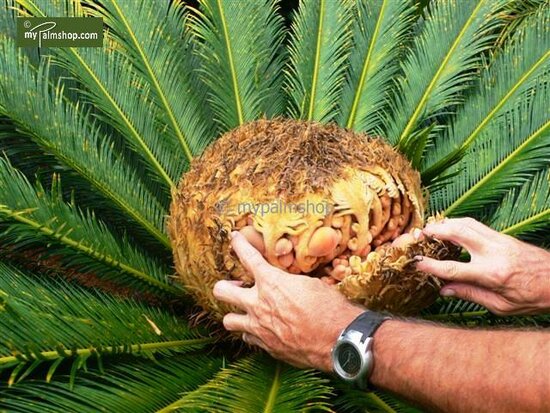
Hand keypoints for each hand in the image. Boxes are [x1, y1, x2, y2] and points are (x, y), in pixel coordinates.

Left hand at [213, 231, 363, 371]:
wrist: (338, 340)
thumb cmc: (330, 308)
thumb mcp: (311, 284)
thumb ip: (290, 282)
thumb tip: (288, 283)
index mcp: (271, 282)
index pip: (247, 257)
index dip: (238, 244)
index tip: (234, 238)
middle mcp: (258, 304)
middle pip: (221, 291)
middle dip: (224, 285)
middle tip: (235, 285)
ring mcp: (259, 327)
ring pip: (228, 320)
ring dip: (235, 314)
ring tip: (244, 311)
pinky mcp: (266, 346)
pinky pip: (248, 338)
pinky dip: (252, 332)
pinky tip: (262, 329)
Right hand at [415, 217, 549, 314]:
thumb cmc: (533, 298)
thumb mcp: (501, 305)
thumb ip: (470, 294)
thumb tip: (444, 289)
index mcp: (492, 275)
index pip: (453, 268)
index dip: (431, 266)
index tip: (415, 263)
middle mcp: (493, 253)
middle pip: (457, 233)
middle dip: (435, 232)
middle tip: (419, 235)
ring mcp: (499, 241)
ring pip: (466, 223)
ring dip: (445, 223)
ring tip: (431, 229)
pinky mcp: (503, 236)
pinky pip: (475, 224)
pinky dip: (459, 223)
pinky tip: (451, 228)